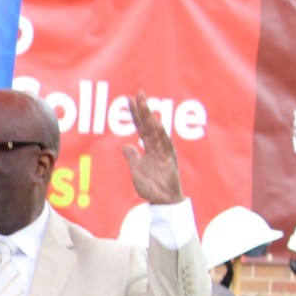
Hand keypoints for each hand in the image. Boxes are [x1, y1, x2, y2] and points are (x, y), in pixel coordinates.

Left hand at [122, 90, 183, 204]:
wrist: (163, 201)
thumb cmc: (151, 186)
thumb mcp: (137, 170)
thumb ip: (133, 157)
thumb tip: (126, 146)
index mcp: (150, 147)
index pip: (142, 127)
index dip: (136, 114)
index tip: (129, 100)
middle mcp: (158, 146)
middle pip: (150, 124)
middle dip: (143, 109)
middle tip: (138, 94)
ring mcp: (164, 151)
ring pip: (157, 130)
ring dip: (150, 117)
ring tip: (144, 104)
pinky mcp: (169, 159)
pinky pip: (165, 144)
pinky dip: (161, 134)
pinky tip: (157, 124)